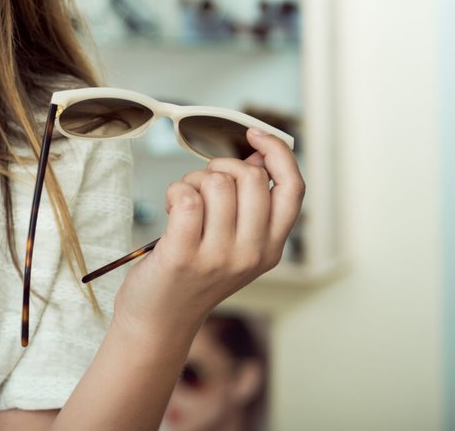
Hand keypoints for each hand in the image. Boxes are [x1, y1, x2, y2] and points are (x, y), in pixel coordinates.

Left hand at [110, 128, 304, 342]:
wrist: (160, 319)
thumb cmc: (193, 271)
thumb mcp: (235, 243)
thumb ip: (251, 204)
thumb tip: (257, 154)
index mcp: (271, 247)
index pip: (293, 188)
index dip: (278, 152)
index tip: (253, 134)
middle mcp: (253, 253)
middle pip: (251, 176)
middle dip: (220, 166)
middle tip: (202, 185)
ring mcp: (220, 256)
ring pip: (216, 182)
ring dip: (193, 180)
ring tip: (184, 204)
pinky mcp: (184, 255)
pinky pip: (186, 196)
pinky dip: (174, 190)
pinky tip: (169, 209)